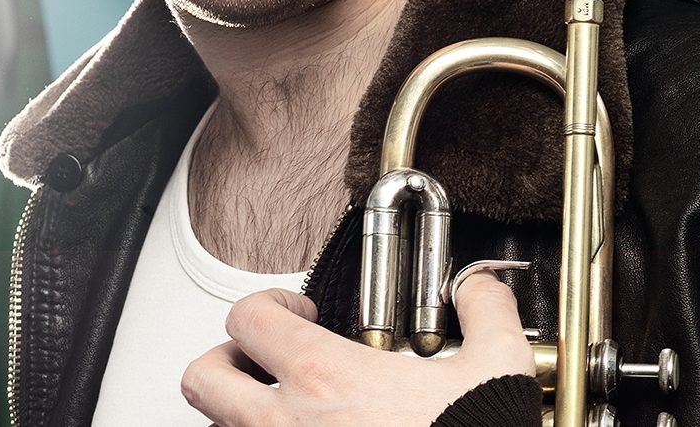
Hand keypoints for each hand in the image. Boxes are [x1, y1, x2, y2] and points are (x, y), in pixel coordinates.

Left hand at [182, 273, 533, 426]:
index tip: (299, 315)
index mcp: (324, 377)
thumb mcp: (496, 367)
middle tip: (265, 362)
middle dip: (227, 362)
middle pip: (203, 378)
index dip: (268, 305)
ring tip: (289, 409)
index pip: (248, 317)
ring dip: (244, 413)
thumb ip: (486, 312)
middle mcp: (287, 424)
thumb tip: (480, 287)